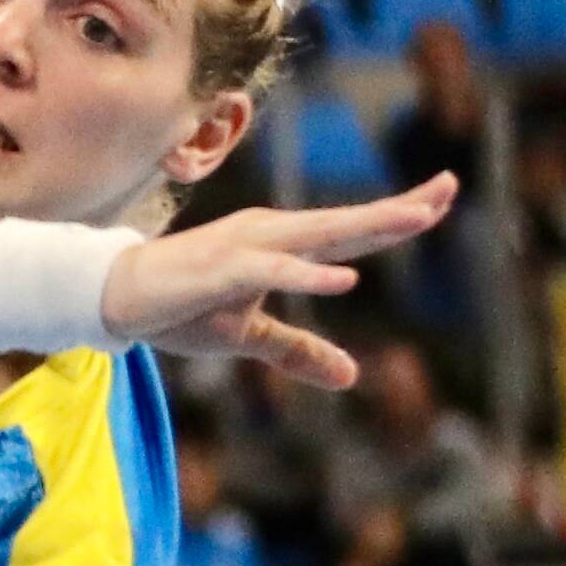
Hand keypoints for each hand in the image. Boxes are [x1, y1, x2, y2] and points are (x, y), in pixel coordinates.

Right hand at [96, 177, 455, 386]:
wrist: (116, 297)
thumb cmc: (181, 307)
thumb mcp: (249, 337)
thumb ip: (298, 351)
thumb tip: (350, 376)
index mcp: (281, 245)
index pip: (350, 228)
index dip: (397, 214)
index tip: (443, 195)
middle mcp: (271, 234)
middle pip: (348, 221)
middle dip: (399, 208)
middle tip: (449, 188)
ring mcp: (247, 247)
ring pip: (320, 234)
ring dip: (368, 225)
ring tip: (416, 218)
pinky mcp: (222, 269)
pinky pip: (272, 270)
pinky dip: (308, 274)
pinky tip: (344, 278)